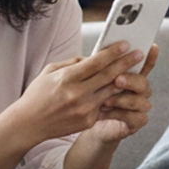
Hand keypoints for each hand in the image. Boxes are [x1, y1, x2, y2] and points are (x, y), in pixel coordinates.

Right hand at [14, 41, 146, 143]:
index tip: (126, 44)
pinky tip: (121, 88)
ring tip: (135, 70)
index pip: (96, 62)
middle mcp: (77, 94)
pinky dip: (113, 96)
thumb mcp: (50, 71)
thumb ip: (73, 63)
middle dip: (126, 63)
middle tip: (139, 53)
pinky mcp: (88, 121)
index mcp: (67, 78)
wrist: (29, 124)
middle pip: (108, 75)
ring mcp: (84, 109)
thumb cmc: (38, 94)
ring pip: (111, 91)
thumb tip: (93, 58)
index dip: (113, 52)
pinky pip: (104, 105)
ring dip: (125, 79)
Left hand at [84, 43, 156, 143]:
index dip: (151, 57)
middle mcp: (139, 91)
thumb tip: (100, 53)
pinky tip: (103, 113)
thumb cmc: (89, 97)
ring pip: (141, 101)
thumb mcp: (93, 80)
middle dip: (130, 80)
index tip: (153, 46)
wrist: (86, 122)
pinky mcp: (136, 122)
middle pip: (143, 82)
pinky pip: (135, 117)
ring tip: (104, 101)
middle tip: (117, 79)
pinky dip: (118, 114)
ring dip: (122, 100)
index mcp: (131, 76)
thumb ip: (101, 68)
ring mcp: (140, 107)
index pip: (144, 65)